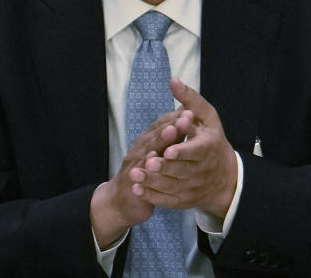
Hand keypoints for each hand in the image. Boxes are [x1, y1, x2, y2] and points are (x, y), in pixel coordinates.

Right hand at [90, 106, 193, 247]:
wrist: (120, 202)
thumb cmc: (144, 173)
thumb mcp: (158, 154)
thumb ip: (171, 140)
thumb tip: (186, 119)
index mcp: (148, 142)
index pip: (161, 126)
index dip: (175, 117)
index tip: (190, 109)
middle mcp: (140, 150)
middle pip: (156, 135)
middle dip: (171, 124)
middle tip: (185, 116)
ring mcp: (135, 166)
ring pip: (147, 151)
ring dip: (159, 141)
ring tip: (172, 132)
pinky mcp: (132, 184)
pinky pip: (139, 176)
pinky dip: (145, 168)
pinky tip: (153, 164)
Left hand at [128, 78, 237, 218]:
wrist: (226, 177)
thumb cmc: (213, 140)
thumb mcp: (208, 117)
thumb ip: (190, 99)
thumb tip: (173, 81)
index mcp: (208, 147)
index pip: (195, 151)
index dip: (182, 151)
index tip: (168, 150)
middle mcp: (202, 170)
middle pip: (181, 170)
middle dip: (163, 167)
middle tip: (146, 162)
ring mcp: (194, 187)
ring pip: (172, 186)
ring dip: (153, 182)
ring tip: (134, 175)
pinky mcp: (186, 200)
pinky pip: (169, 200)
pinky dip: (153, 197)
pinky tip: (138, 190)